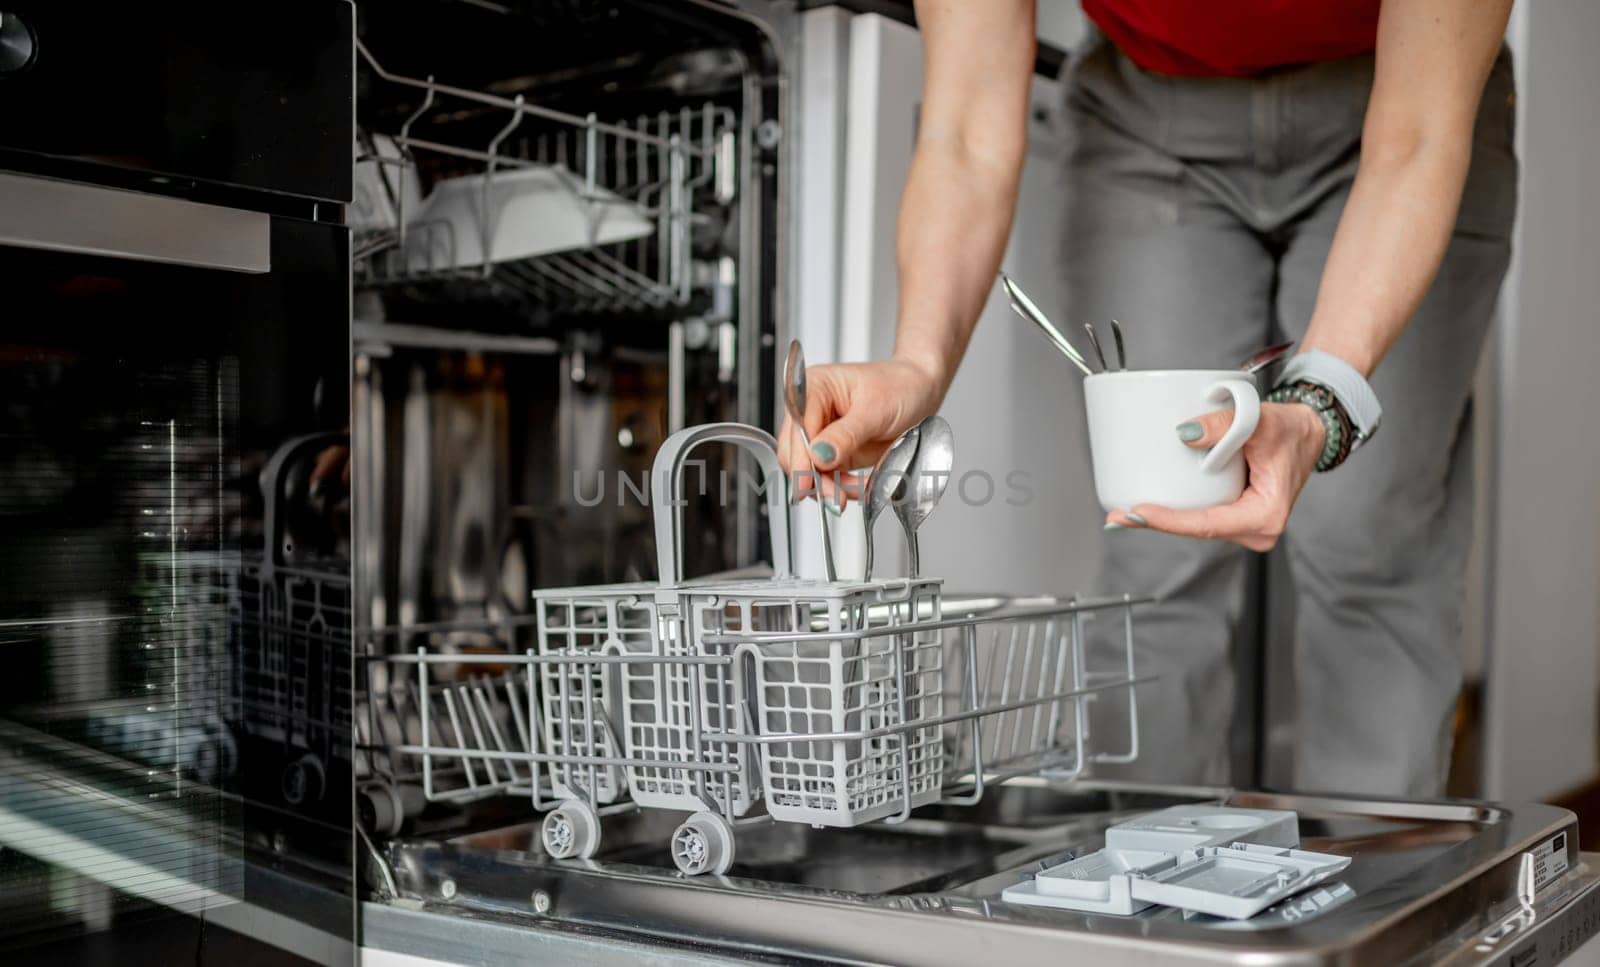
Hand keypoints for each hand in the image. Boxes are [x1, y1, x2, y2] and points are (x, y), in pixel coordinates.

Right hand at [776, 356, 943, 506]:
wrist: (921, 392)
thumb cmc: (900, 386)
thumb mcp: (875, 410)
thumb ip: (846, 435)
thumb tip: (820, 455)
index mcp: (814, 388)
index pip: (797, 428)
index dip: (801, 458)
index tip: (807, 483)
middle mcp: (812, 410)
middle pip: (795, 452)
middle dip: (814, 478)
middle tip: (836, 496)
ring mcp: (822, 433)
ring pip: (808, 469)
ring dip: (828, 486)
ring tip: (854, 491)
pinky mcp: (834, 451)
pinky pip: (826, 476)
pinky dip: (839, 486)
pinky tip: (856, 487)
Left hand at [1105, 403, 1325, 551]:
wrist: (1309, 433)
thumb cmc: (1291, 430)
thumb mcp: (1260, 421)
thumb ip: (1224, 425)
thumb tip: (1185, 434)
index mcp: (1264, 515)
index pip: (1207, 524)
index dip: (1170, 521)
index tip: (1138, 512)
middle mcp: (1254, 528)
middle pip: (1194, 530)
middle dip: (1155, 524)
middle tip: (1114, 517)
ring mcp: (1243, 525)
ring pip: (1194, 526)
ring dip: (1160, 520)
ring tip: (1121, 514)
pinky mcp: (1235, 516)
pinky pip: (1200, 518)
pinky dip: (1174, 512)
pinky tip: (1146, 509)